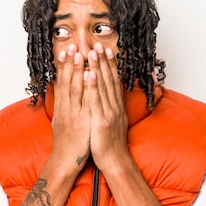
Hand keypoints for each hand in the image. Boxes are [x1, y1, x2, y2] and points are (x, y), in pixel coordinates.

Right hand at [50, 44, 90, 172]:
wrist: (66, 162)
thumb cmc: (68, 144)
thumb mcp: (63, 123)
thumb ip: (65, 109)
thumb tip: (65, 97)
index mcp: (61, 108)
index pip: (61, 82)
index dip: (63, 66)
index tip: (65, 51)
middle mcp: (65, 108)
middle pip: (66, 81)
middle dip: (69, 62)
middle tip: (72, 45)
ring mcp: (73, 114)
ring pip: (74, 87)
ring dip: (76, 69)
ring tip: (80, 52)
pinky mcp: (81, 121)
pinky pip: (84, 101)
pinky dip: (86, 87)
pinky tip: (89, 75)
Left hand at [84, 43, 129, 170]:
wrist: (114, 161)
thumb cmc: (109, 143)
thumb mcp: (112, 122)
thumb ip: (110, 108)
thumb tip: (108, 97)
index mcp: (116, 106)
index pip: (113, 81)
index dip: (110, 65)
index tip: (106, 50)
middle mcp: (114, 106)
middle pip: (109, 79)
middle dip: (103, 60)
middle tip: (98, 44)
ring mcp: (108, 113)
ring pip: (102, 86)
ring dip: (98, 67)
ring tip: (92, 52)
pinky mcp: (101, 121)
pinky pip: (95, 100)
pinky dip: (93, 85)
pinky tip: (89, 73)